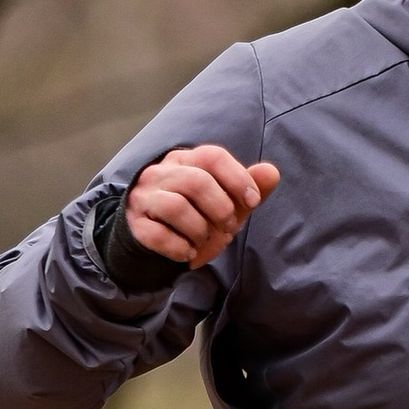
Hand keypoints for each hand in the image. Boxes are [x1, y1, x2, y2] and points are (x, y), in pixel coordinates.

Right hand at [125, 143, 280, 268]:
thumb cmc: (195, 216)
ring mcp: (144, 197)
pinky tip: (188, 253)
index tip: (253, 201)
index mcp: (186, 161)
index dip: (238, 178)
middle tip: (228, 228)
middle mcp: (161, 173)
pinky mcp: (136, 224)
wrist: (156, 241)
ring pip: (177, 207)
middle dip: (221, 210)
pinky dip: (179, 247)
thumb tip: (272, 172)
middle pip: (197, 182)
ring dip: (200, 230)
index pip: (213, 156)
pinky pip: (158, 235)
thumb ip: (248, 188)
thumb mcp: (226, 203)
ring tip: (204, 241)